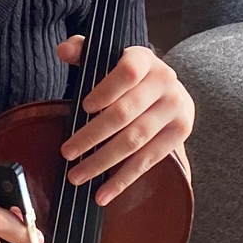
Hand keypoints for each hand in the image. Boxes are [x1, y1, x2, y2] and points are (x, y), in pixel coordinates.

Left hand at [56, 39, 193, 204]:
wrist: (167, 88)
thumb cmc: (128, 76)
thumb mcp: (108, 58)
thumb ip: (84, 52)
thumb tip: (63, 49)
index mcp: (145, 60)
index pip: (127, 73)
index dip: (105, 90)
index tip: (83, 106)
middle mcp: (165, 83)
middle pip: (125, 113)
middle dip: (92, 136)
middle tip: (67, 152)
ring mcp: (175, 110)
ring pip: (134, 141)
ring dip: (103, 161)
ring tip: (77, 176)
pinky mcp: (179, 135)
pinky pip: (147, 160)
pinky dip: (124, 179)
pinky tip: (103, 193)